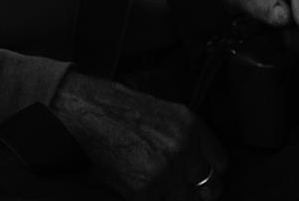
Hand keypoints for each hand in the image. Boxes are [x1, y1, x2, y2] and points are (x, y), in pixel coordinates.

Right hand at [49, 71, 226, 199]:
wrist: (78, 112)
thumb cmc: (111, 107)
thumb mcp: (158, 110)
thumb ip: (183, 135)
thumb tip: (195, 161)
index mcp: (189, 125)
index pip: (220, 162)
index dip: (209, 171)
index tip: (201, 176)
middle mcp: (183, 148)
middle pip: (209, 187)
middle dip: (195, 190)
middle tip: (181, 188)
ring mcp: (165, 171)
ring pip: (184, 200)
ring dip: (171, 196)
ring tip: (153, 184)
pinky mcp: (145, 190)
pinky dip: (148, 199)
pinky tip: (136, 186)